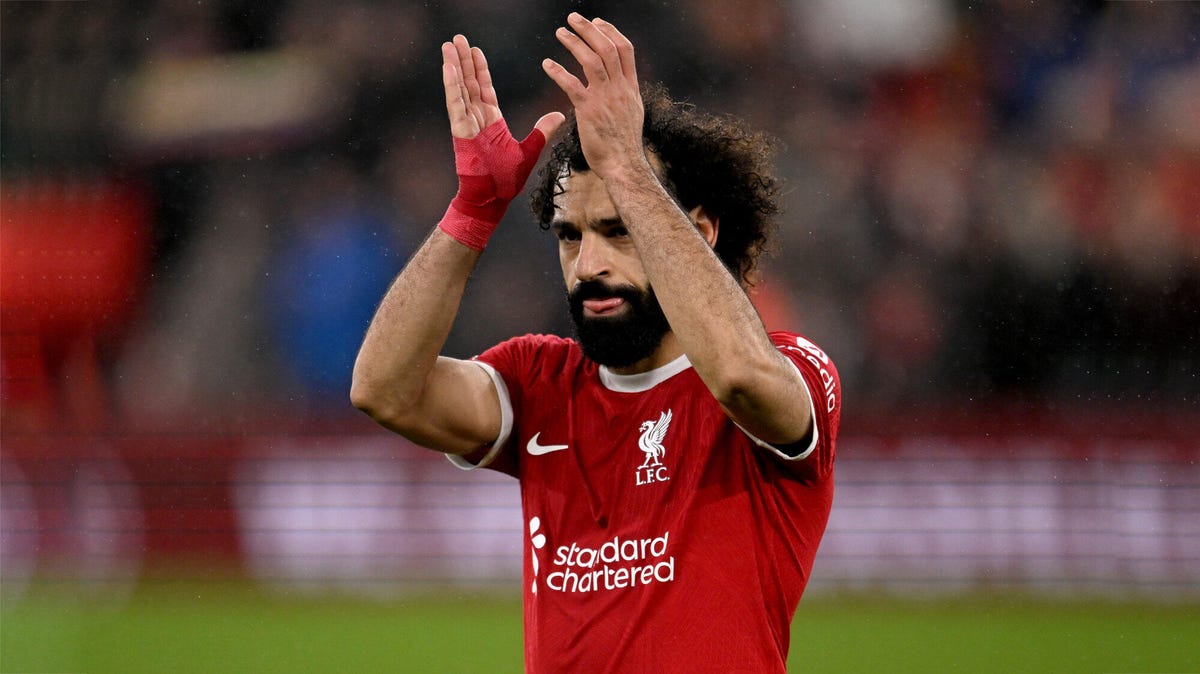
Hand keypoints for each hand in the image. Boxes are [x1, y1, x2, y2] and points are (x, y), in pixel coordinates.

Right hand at [438, 35, 563, 249]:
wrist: (492, 199)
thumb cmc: (505, 181)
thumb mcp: (530, 150)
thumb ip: (542, 130)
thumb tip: (559, 114)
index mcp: (491, 122)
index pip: (484, 88)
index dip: (480, 69)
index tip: (475, 50)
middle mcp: (476, 119)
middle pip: (469, 82)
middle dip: (464, 60)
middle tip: (458, 38)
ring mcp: (467, 124)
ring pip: (459, 88)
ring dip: (454, 65)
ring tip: (449, 44)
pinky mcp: (461, 131)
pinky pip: (456, 104)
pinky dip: (452, 85)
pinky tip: (448, 67)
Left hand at [542, 14, 646, 180]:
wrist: (624, 166)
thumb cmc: (624, 145)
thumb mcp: (633, 113)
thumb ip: (626, 94)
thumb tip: (622, 82)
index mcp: (631, 87)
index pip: (625, 49)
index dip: (610, 31)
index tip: (597, 21)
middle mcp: (620, 89)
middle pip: (607, 48)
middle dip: (590, 29)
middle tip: (573, 18)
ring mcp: (605, 99)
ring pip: (592, 60)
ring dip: (574, 43)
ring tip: (560, 32)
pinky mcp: (589, 111)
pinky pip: (572, 85)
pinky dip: (558, 72)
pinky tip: (547, 64)